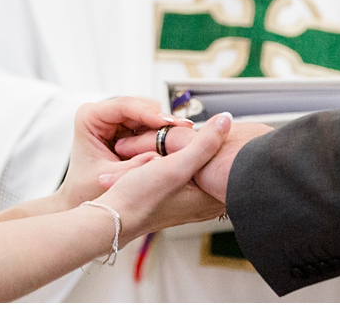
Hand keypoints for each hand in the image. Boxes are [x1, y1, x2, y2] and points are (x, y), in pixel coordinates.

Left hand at [57, 97, 190, 208]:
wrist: (86, 202)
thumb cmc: (86, 190)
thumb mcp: (111, 176)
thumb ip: (135, 164)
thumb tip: (161, 155)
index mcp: (89, 118)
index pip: (124, 106)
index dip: (150, 113)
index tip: (170, 123)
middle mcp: (101, 114)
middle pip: (138, 106)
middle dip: (162, 118)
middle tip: (185, 128)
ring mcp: (114, 120)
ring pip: (147, 114)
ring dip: (164, 125)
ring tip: (185, 134)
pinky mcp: (126, 129)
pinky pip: (148, 125)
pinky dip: (162, 132)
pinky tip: (177, 139)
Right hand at [96, 113, 234, 234]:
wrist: (111, 219)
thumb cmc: (141, 199)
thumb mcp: (176, 166)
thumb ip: (205, 143)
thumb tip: (226, 119)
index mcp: (213, 199)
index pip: (227, 161)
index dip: (213, 142)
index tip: (190, 140)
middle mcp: (206, 203)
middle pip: (207, 162)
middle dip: (185, 151)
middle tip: (160, 158)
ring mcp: (190, 201)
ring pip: (187, 164)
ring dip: (170, 156)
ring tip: (149, 164)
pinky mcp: (174, 197)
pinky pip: (173, 170)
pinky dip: (161, 164)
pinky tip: (146, 166)